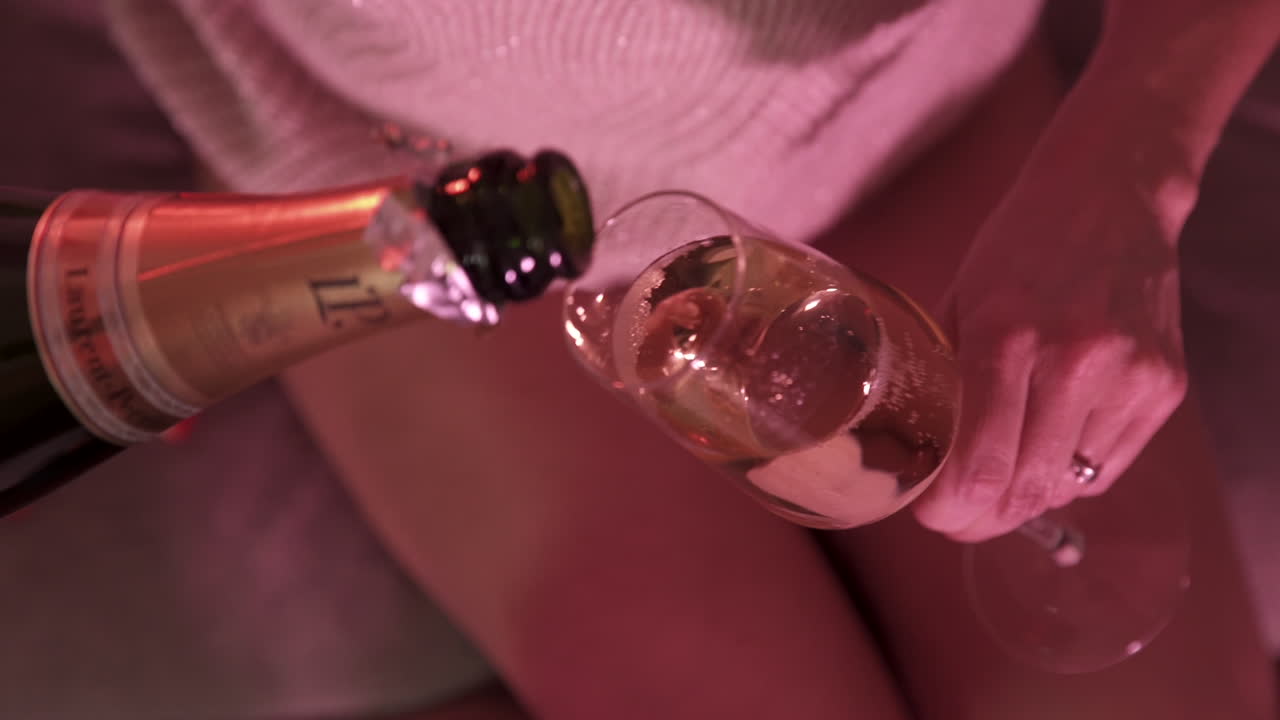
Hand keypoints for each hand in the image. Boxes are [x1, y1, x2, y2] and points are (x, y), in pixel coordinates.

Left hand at [911, 155, 1191, 541]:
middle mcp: (1074, 363)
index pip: (980, 465)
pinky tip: (1050, 440)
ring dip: (1027, 493)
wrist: (1114, 193)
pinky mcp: (1165, 386)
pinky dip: (1072, 470)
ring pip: (1067, 486)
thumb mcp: (959, 302)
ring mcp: (1129, 377)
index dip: (950, 510)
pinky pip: (1107, 465)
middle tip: (959, 518)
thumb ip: (946, 380)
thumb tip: (927, 460)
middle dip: (983, 519)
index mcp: (1006, 338)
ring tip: (1002, 472)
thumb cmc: (1019, 247)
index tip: (932, 514)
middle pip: (1025, 491)